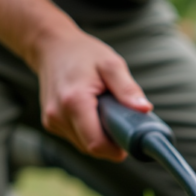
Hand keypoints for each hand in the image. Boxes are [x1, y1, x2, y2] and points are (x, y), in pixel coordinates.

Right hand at [34, 29, 150, 161]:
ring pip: (83, 145)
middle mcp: (58, 115)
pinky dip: (88, 131)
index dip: (117, 149)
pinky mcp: (50, 123)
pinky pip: (75, 137)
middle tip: (122, 122)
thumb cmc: (83, 53)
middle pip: (91, 147)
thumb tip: (145, 109)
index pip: (97, 144)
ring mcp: (52, 120)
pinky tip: (93, 113)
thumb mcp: (111, 64)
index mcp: (74, 102)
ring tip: (107, 113)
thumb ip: (127, 88)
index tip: (130, 140)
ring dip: (99, 136)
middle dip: (110, 142)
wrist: (51, 46)